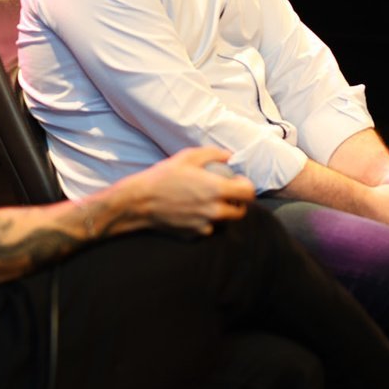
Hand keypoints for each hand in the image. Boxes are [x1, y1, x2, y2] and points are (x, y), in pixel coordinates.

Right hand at [120, 146, 254, 235]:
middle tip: (226, 194)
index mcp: (216, 190)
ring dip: (221, 213)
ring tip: (207, 202)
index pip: (248, 194)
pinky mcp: (194, 235)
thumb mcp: (188, 156)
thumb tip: (229, 155)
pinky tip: (192, 212)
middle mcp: (214, 210)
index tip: (237, 182)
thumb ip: (213, 154)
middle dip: (237, 203)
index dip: (246, 187)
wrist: (139, 201)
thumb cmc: (163, 176)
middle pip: (240, 212)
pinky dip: (204, 222)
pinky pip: (207, 229)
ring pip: (224, 222)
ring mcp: (204, 225)